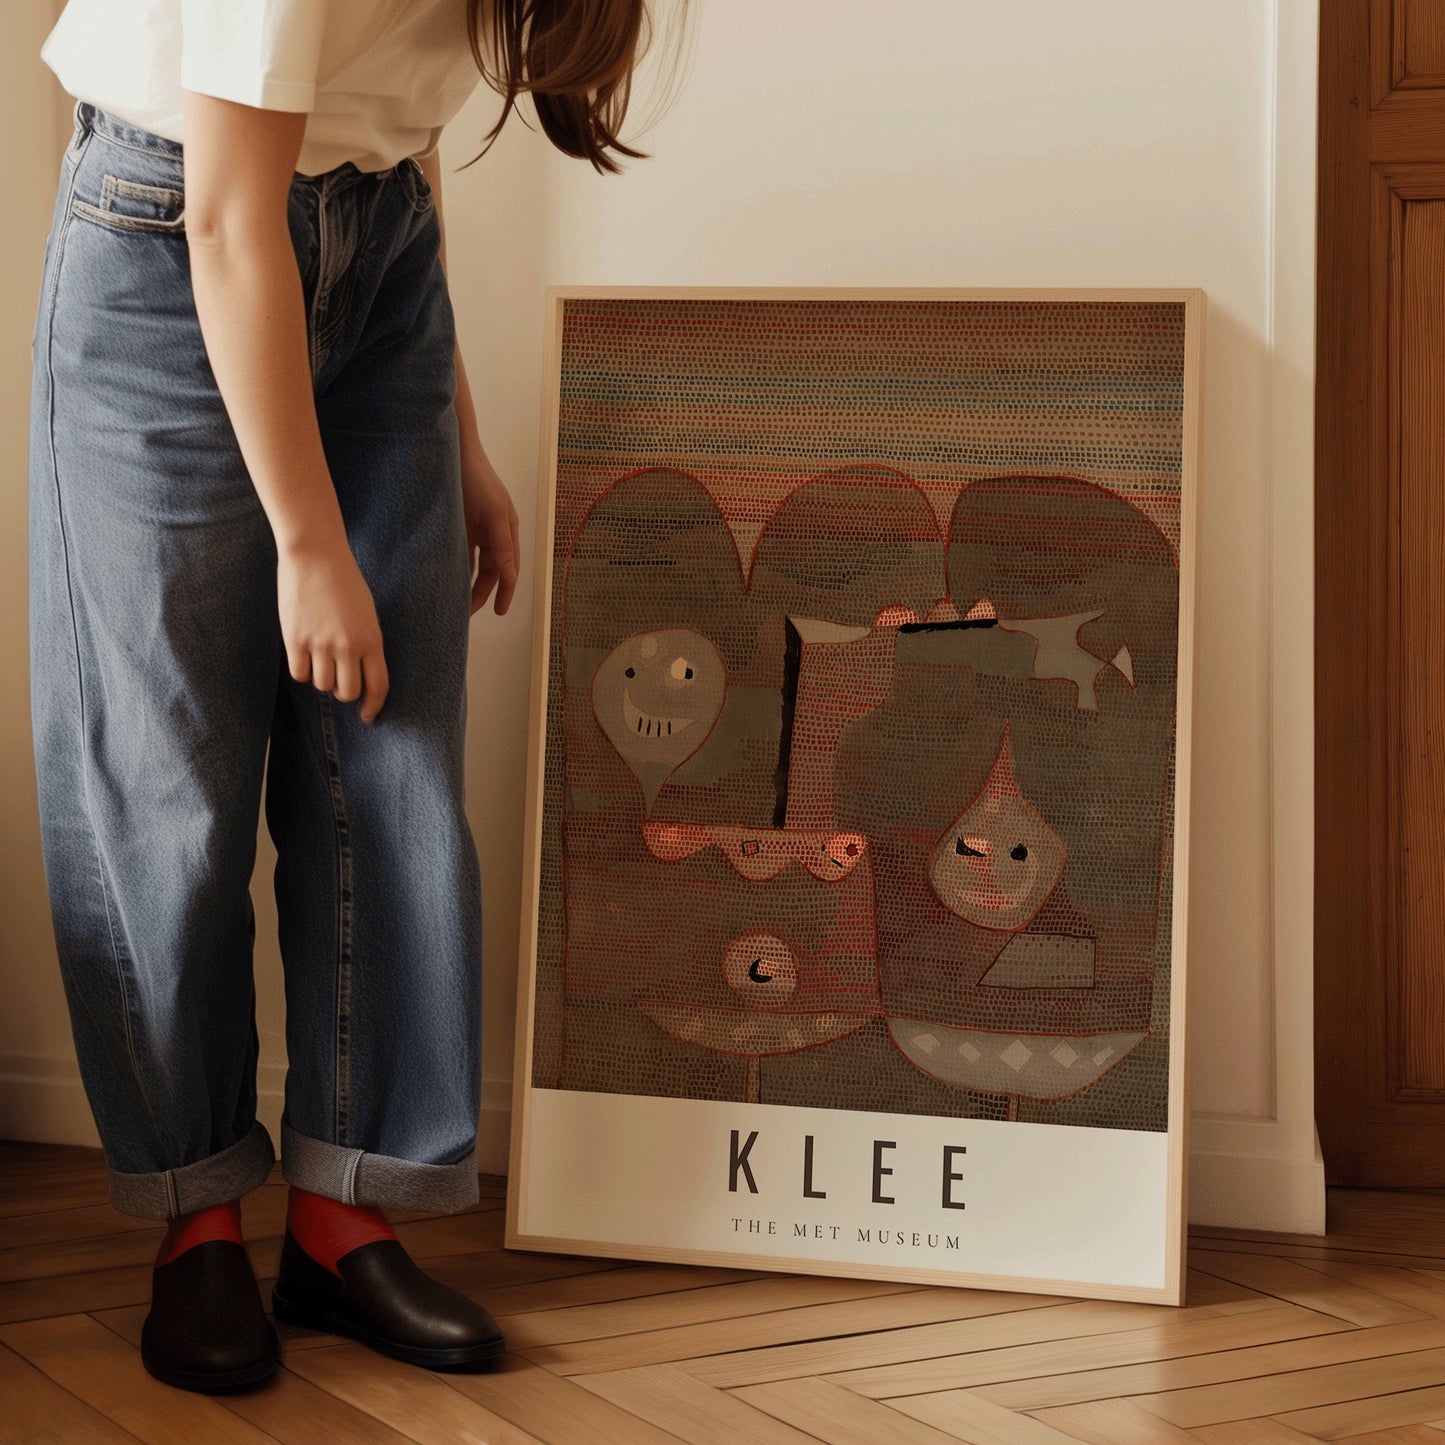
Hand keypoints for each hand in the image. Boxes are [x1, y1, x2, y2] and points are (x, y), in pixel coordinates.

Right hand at [277, 535, 389, 722]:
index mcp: (372, 640)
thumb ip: (365, 644)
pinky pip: (299, 674)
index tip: (367, 715)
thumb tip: (360, 674)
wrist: (315, 555)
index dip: (373, 706)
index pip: (378, 686)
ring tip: (320, 657)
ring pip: (322, 684)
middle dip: (344, 692)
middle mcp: (348, 646)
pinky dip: (302, 670)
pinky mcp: (295, 640)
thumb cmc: (344, 581)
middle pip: (347, 692)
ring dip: (322, 678)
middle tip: (339, 680)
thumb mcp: (367, 614)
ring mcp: (320, 644)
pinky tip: (304, 654)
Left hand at [460, 437, 520, 615]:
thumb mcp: (493, 514)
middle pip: (491, 570)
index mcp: (508, 530)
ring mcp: (474, 529)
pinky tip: (446, 579)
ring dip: (467, 582)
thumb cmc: (476, 480)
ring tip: (455, 602)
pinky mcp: (456, 525)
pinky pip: (457, 552)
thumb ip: (502, 546)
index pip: (509, 569)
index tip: (499, 613)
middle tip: (466, 613)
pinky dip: (455, 567)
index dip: (505, 591)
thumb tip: (510, 576)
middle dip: (482, 592)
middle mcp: (493, 533)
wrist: (453, 453)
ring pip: (473, 564)